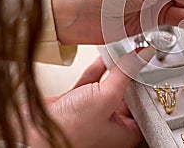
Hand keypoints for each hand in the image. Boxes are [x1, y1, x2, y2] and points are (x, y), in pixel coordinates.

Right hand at [18, 46, 155, 147]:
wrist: (31, 132)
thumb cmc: (70, 131)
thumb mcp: (106, 98)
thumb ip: (125, 74)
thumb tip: (142, 55)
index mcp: (124, 132)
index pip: (145, 107)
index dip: (148, 87)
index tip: (152, 66)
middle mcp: (110, 124)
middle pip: (128, 95)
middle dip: (131, 75)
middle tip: (139, 55)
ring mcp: (92, 113)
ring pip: (108, 87)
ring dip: (115, 69)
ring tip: (123, 51)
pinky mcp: (75, 103)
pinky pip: (91, 83)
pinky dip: (97, 69)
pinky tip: (104, 57)